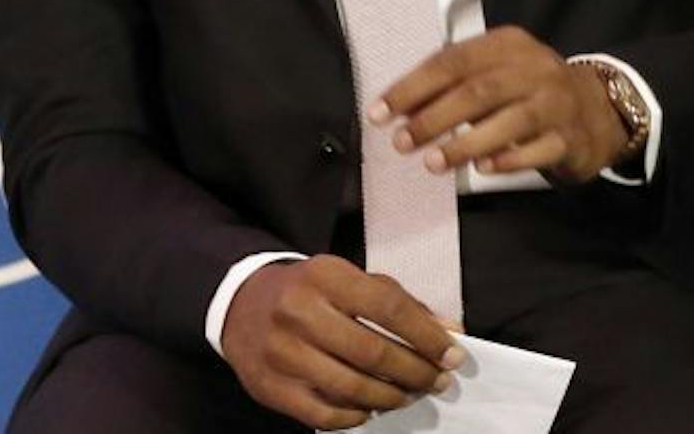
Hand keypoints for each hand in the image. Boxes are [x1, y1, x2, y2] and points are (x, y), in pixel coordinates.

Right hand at [221, 254, 463, 429]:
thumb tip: (449, 332)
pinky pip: (322, 413)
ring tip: (409, 395)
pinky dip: (354, 416)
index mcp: (327, 276)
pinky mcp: (269, 387)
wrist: (241, 304)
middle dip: (415, 372)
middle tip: (436, 381)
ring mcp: (281, 353)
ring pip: (350, 387)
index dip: (427, 336)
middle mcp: (300, 312)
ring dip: (390, 397)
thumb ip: (401, 304)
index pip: (389, 308)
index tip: (453, 355)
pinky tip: (371, 410)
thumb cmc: (311, 292)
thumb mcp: (353, 281)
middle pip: (372, 352)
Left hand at [373, 26, 630, 184]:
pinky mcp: (570, 137)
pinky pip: (538, 149)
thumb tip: (397, 109)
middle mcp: (535, 68)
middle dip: (433, 117)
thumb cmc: (529, 91)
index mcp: (508, 44)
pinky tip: (483, 170)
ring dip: (465, 144)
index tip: (379, 113)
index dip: (413, 87)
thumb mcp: (495, 74)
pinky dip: (508, 160)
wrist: (596, 110)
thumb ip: (452, 86)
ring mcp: (557, 102)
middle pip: (478, 90)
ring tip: (432, 163)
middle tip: (401, 142)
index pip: (453, 60)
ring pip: (509, 120)